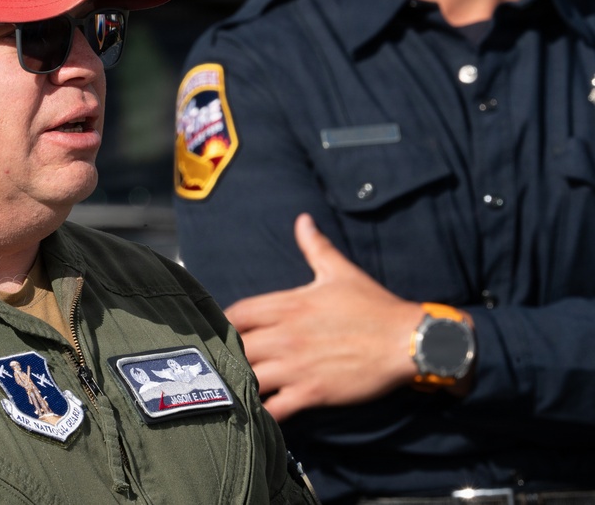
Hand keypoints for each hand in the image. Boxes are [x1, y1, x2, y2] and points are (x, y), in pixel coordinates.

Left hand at [224, 213, 423, 421]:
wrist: (410, 341)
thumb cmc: (375, 307)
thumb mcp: (340, 271)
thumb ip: (315, 246)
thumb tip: (303, 220)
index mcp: (288, 305)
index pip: (237, 314)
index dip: (224, 324)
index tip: (223, 332)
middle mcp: (286, 335)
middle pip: (235, 347)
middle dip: (227, 355)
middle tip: (225, 363)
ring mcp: (297, 365)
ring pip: (248, 377)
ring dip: (239, 383)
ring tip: (235, 388)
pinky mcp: (312, 392)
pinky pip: (275, 409)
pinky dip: (261, 413)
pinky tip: (256, 414)